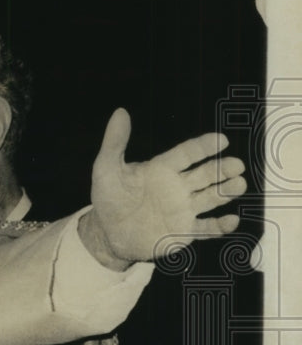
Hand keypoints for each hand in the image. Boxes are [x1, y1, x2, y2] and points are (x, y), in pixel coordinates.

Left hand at [80, 108, 245, 269]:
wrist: (107, 232)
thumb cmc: (107, 198)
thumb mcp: (106, 168)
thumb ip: (115, 142)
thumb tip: (120, 112)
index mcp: (161, 169)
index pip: (187, 153)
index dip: (204, 146)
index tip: (221, 139)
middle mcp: (177, 187)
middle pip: (205, 174)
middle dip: (222, 168)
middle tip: (236, 164)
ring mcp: (182, 209)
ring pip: (211, 198)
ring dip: (226, 191)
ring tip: (239, 184)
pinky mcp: (183, 231)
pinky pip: (206, 228)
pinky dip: (220, 226)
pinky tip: (231, 220)